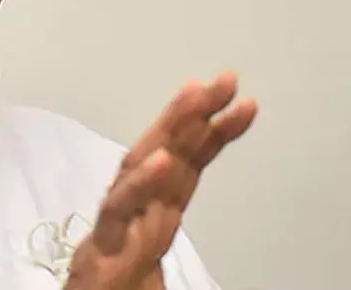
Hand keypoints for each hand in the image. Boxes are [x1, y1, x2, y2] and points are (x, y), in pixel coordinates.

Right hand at [64, 72, 257, 289]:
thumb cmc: (122, 282)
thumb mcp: (164, 250)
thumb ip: (177, 216)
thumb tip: (207, 208)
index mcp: (159, 209)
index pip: (191, 163)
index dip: (217, 130)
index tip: (247, 104)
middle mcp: (141, 206)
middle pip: (167, 151)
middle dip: (196, 111)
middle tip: (226, 80)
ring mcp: (121, 220)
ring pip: (141, 164)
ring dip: (169, 127)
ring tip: (195, 96)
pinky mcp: (103, 243)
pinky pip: (121, 209)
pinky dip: (140, 183)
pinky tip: (161, 160)